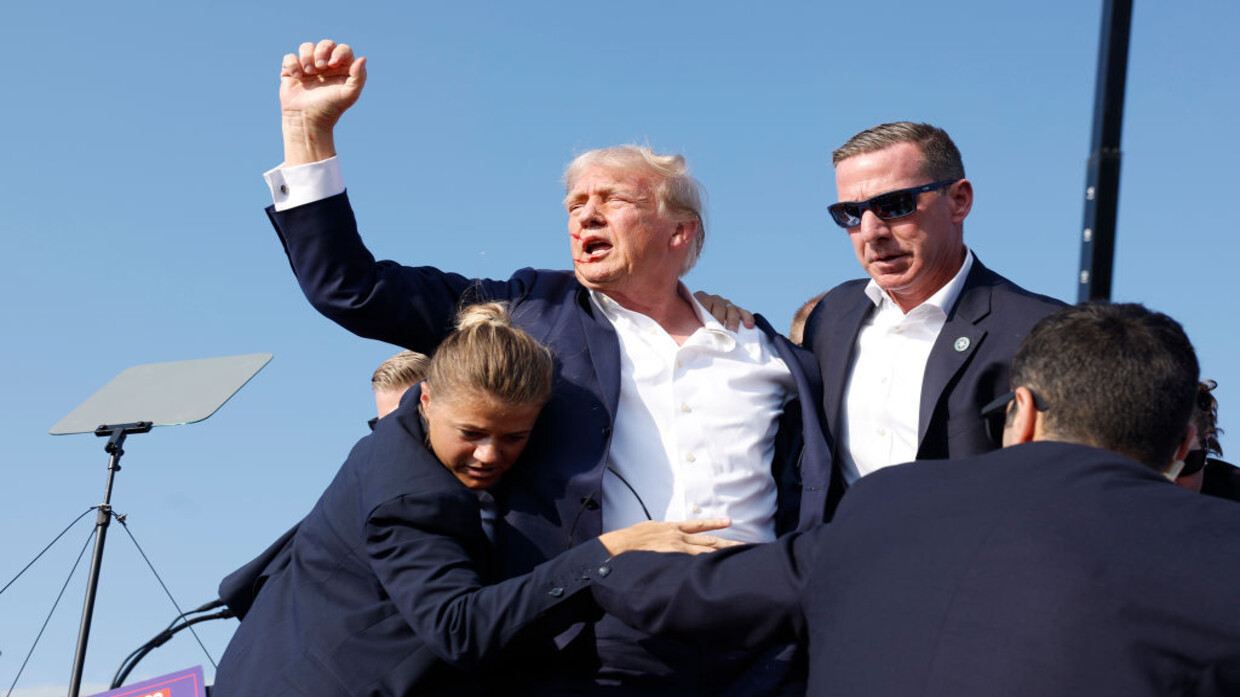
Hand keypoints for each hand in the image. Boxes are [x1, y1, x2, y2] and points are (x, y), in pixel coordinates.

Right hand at [279, 39, 367, 164]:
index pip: (343, 49)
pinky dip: (292, 64)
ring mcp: (308, 67)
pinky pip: (290, 57)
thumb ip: (359, 76)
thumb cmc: (331, 109)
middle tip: (320, 67)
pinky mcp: (292, 71)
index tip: (333, 64)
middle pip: (325, 44)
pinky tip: (297, 76)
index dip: (338, 52)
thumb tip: (362, 58)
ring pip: (306, 47)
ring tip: (309, 72)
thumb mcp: (350, 94)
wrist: (308, 120)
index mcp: (341, 69)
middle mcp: (325, 66)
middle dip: (322, 51)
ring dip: (307, 56)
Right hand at [598, 518, 741, 555]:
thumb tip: (669, 541)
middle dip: (727, 543)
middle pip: (708, 541)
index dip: (715, 524)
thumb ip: (662, 534)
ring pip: (705, 551)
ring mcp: (677, 548)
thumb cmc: (630, 540)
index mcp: (672, 528)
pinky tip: (717, 565)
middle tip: (745, 546)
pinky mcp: (672, 556)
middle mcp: (678, 537)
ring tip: (739, 556)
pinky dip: (705, 561)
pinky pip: (692, 560)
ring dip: (722, 554)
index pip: (699, 526)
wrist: (619, 545)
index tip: (729, 522)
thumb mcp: (649, 530)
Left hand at [694, 291, 754, 330]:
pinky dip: (747, 318)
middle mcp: (715, 299)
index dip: (706, 311)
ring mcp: (727, 305)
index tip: (705, 324)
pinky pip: (744, 313)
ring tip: (732, 331)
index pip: (704, 301)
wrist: (702, 330)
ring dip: (732, 320)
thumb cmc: (691, 328)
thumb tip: (689, 335)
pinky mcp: (738, 311)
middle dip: (719, 318)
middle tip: (719, 329)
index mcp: (700, 299)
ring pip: (732, 309)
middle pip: (719, 305)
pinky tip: (749, 326)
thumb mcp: (687, 324)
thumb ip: (688, 325)